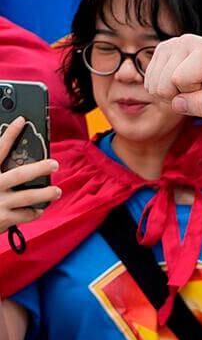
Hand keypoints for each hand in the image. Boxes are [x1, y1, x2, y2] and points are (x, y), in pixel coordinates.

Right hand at [0, 118, 57, 232]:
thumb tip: (9, 154)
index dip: (10, 134)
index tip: (21, 121)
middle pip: (21, 174)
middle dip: (40, 168)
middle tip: (54, 164)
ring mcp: (0, 202)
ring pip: (30, 196)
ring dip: (46, 193)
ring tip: (56, 191)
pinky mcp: (4, 218)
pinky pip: (27, 214)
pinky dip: (35, 211)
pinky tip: (39, 209)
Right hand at [144, 35, 201, 118]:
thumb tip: (176, 104)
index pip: (181, 80)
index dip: (193, 92)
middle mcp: (187, 40)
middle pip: (163, 84)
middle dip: (181, 94)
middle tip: (200, 87)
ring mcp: (170, 44)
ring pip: (153, 85)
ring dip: (172, 92)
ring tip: (192, 84)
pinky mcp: (160, 51)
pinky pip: (149, 82)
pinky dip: (164, 88)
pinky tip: (181, 81)